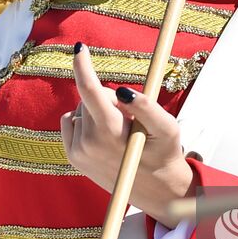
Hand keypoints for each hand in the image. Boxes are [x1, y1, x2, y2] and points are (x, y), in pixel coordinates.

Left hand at [61, 43, 193, 227]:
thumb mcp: (166, 128)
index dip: (83, 65)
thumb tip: (122, 90)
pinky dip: (85, 121)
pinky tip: (103, 136)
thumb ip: (146, 105)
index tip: (79, 47)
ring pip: (81, 109)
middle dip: (109, 99)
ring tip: (120, 133)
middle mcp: (88, 142)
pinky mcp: (72, 157)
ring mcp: (77, 151)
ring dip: (99, 112)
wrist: (155, 191)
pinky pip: (71, 122)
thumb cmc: (164, 153)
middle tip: (130, 120)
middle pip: (91, 97)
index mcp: (110, 131)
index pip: (89, 90)